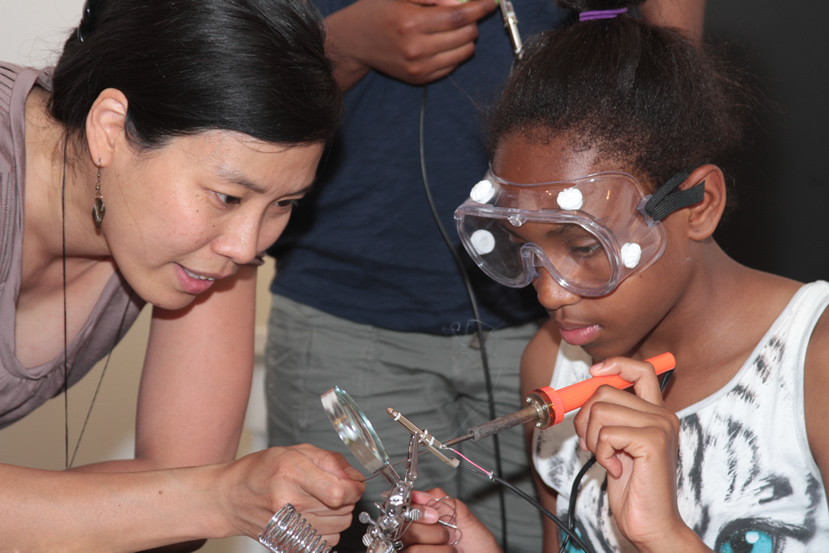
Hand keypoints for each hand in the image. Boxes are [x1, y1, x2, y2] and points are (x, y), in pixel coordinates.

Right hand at [218, 444, 364, 543]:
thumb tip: (354, 476)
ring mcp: (287, 527)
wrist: (230, 498)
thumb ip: (329, 461)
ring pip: (339, 526)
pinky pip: (326, 541)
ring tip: (321, 501)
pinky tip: (314, 516)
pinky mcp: (288, 543)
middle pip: (342, 510)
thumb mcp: (295, 452)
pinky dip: (328, 529)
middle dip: (346, 497)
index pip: (339, 492)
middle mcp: (289, 503)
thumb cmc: (260, 471)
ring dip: (338, 514)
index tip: (353, 483)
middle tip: (331, 488)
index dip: (354, 487)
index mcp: (291, 474)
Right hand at [326, 0, 496, 87]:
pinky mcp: (419, 79)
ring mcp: (418, 67)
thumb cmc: (378, 11)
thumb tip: (462, 2)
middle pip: (464, 35)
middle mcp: (415, 48)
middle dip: (472, 22)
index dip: (479, 8)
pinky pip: (452, 66)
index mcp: (410, 22)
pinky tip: (442, 43)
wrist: (355, 42)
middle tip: (465, 14)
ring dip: (466, 38)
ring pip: (463, 52)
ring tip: (453, 29)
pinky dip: (455, 53)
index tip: (490, 2)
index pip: (457, 16)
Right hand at [401, 488, 501, 552]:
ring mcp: (409, 550)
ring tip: (451, 548)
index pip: (398, 508)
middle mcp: (410, 537)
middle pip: (402, 528)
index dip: (415, 510)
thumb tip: (416, 493)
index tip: (434, 515)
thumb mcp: (462, 515)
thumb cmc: (476, 544)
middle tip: (447, 534)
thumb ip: (438, 499)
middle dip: (431, 532)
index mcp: (419, 518)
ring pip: (411, 548)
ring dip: (438, 548)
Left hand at [573, 357, 688, 549]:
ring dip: (592, 438)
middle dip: (584, 416)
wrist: (651, 522)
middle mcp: (662, 415)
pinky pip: (606, 434)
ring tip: (606, 458)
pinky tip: (616, 470)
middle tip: (590, 443)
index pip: (640, 369)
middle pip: (605, 390)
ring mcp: (660, 426)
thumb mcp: (617, 444)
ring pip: (600, 410)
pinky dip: (601, 454)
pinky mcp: (653, 442)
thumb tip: (587, 392)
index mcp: (656, 412)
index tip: (593, 372)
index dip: (614, 364)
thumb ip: (610, 417)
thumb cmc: (632, 487)